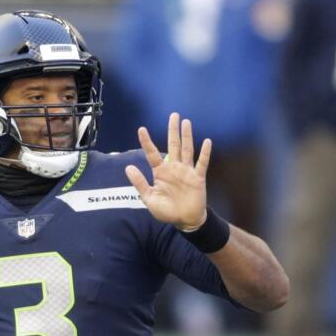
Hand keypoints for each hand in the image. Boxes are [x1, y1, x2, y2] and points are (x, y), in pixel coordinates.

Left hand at [125, 112, 210, 229]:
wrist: (185, 220)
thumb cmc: (167, 211)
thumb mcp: (150, 199)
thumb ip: (140, 183)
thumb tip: (128, 168)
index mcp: (161, 172)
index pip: (152, 154)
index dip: (147, 141)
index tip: (141, 129)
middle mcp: (174, 168)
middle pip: (173, 145)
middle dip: (173, 130)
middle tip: (173, 115)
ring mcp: (187, 171)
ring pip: (187, 150)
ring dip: (187, 136)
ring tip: (186, 122)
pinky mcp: (198, 177)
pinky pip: (202, 163)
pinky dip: (205, 153)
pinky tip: (207, 141)